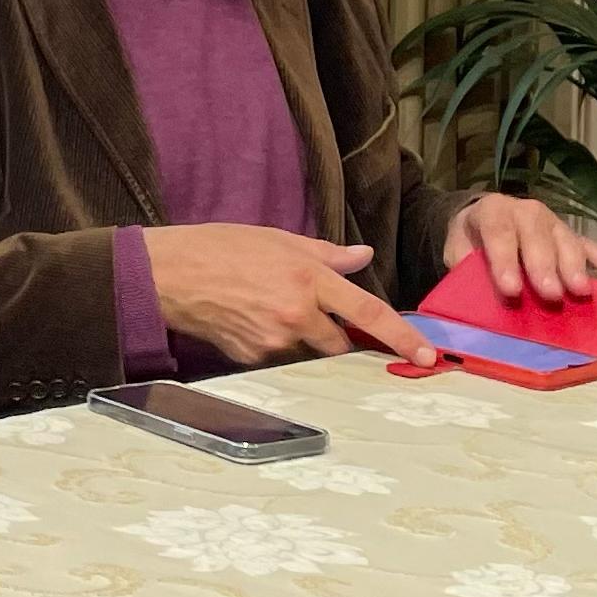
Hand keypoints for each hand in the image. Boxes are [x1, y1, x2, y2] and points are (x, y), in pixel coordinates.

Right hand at [142, 223, 437, 368]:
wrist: (167, 274)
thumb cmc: (219, 247)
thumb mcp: (278, 238)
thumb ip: (327, 254)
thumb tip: (364, 256)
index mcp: (309, 280)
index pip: (369, 314)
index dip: (403, 338)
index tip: (429, 357)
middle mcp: (297, 315)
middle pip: (340, 344)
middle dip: (336, 336)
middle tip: (313, 316)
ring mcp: (273, 341)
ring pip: (306, 351)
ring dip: (301, 337)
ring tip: (266, 309)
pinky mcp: (251, 358)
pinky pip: (276, 357)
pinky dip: (272, 343)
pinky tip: (247, 320)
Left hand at [442, 194, 596, 302]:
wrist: (482, 218)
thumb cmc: (470, 240)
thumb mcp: (457, 249)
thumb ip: (465, 265)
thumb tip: (475, 291)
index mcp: (493, 211)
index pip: (499, 233)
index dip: (505, 261)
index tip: (511, 290)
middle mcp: (526, 211)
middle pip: (537, 237)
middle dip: (544, 267)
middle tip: (551, 295)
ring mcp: (553, 222)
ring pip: (566, 241)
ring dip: (575, 266)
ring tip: (581, 290)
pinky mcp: (571, 235)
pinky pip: (591, 246)